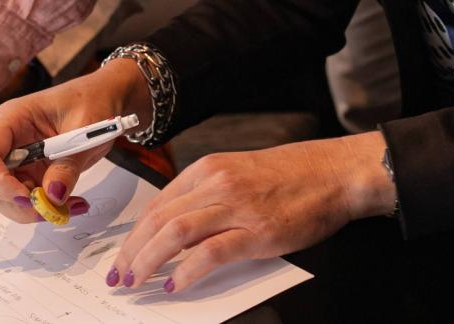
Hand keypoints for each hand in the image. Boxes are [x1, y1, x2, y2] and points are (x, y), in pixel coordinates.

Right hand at [0, 60, 151, 223]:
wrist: (106, 99)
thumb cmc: (92, 100)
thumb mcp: (86, 129)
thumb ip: (68, 164)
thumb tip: (52, 196)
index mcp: (12, 119)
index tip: (27, 197)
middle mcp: (9, 141)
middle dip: (18, 203)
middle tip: (53, 209)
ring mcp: (19, 159)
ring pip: (7, 198)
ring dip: (34, 210)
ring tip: (70, 206)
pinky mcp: (33, 173)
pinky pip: (30, 199)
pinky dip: (48, 207)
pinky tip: (73, 204)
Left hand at [109, 132, 393, 294]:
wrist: (335, 173)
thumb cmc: (294, 177)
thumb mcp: (241, 174)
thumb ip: (210, 196)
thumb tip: (178, 231)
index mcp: (209, 168)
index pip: (158, 204)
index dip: (134, 234)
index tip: (123, 255)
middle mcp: (217, 183)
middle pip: (158, 218)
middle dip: (131, 251)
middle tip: (119, 276)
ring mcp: (237, 206)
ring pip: (175, 232)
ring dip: (148, 260)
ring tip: (135, 282)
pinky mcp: (257, 231)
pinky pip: (211, 252)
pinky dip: (187, 271)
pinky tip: (175, 285)